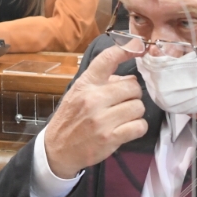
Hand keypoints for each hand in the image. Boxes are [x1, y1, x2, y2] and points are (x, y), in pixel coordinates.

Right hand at [41, 45, 147, 177]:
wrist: (57, 149)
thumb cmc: (71, 118)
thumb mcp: (78, 93)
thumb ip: (101, 82)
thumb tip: (129, 78)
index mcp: (86, 84)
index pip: (108, 59)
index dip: (127, 49)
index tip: (139, 47)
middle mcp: (93, 99)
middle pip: (132, 86)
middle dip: (133, 94)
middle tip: (124, 101)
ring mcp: (102, 120)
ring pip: (138, 106)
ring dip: (135, 112)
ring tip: (124, 116)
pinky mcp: (110, 138)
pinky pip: (139, 126)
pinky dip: (138, 127)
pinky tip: (128, 128)